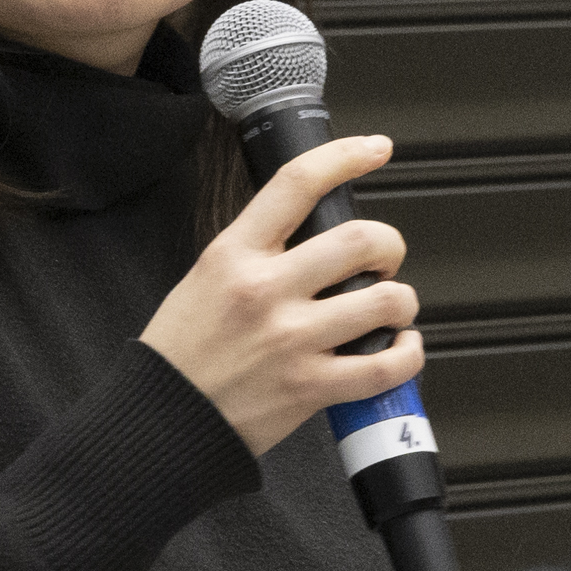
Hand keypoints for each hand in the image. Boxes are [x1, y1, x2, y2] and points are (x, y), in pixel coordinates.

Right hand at [140, 134, 422, 456]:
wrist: (162, 422)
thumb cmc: (182, 354)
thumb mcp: (205, 278)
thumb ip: (257, 253)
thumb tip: (313, 236)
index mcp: (234, 255)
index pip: (297, 184)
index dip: (346, 156)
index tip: (375, 149)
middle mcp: (266, 291)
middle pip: (360, 240)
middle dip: (390, 244)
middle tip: (385, 259)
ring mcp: (291, 340)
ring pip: (384, 300)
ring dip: (402, 301)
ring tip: (392, 307)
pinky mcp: (310, 387)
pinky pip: (385, 366)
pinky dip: (408, 355)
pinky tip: (401, 348)